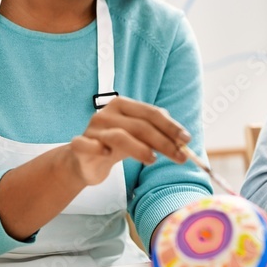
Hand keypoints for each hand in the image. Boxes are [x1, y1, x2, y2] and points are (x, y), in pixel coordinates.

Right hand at [66, 96, 190, 184]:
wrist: (83, 160)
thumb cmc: (115, 146)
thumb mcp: (137, 137)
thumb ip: (156, 135)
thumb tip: (183, 141)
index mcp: (123, 105)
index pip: (151, 113)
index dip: (171, 126)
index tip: (187, 139)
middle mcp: (107, 113)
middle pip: (140, 126)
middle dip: (164, 142)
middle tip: (180, 157)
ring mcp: (92, 129)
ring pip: (119, 136)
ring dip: (140, 149)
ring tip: (153, 160)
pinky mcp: (79, 145)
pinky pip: (87, 145)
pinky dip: (97, 148)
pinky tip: (107, 154)